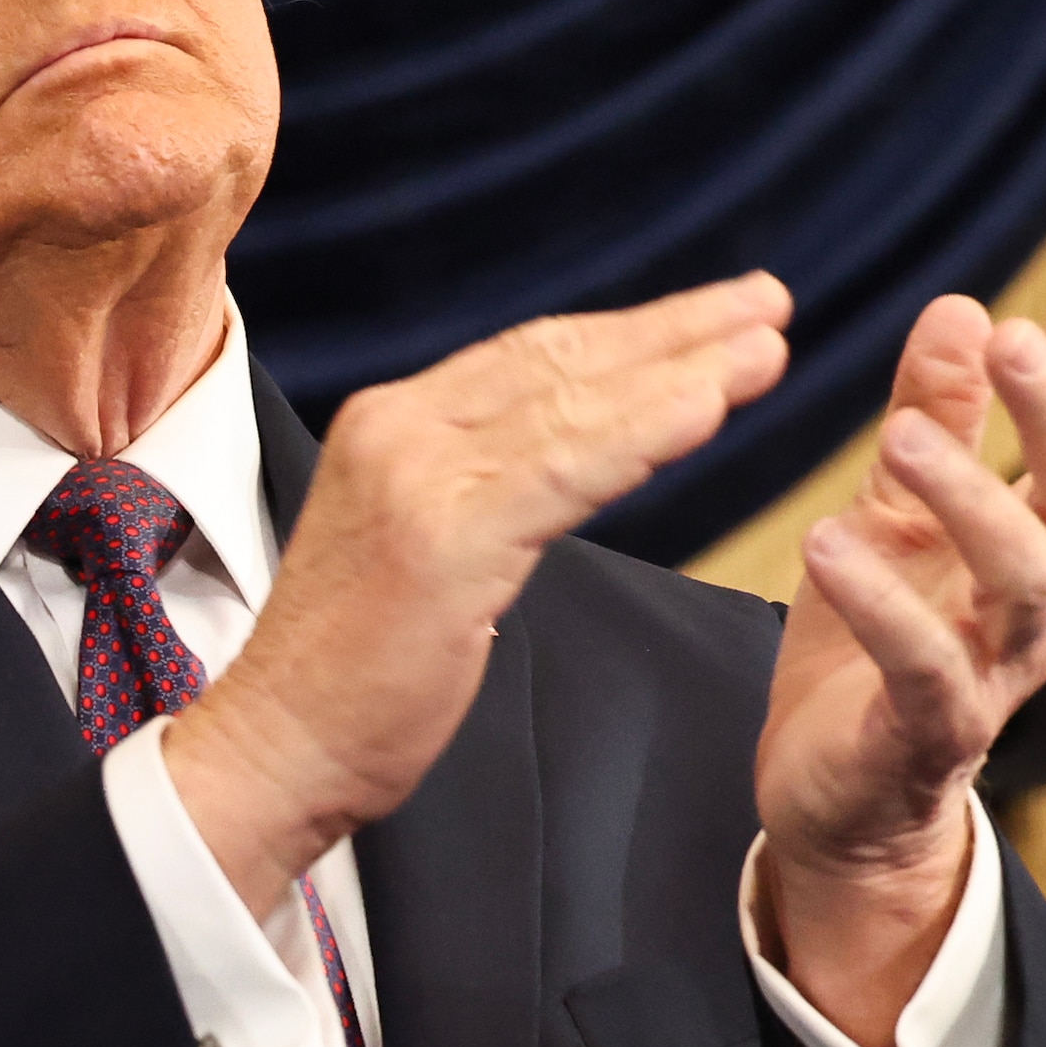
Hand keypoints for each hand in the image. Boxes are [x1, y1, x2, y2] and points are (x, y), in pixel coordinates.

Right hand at [172, 277, 794, 913]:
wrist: (277, 744)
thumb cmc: (352, 668)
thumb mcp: (416, 544)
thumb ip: (475, 485)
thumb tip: (560, 458)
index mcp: (387, 423)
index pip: (527, 355)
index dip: (630, 330)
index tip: (715, 316)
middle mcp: (395, 428)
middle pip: (558, 360)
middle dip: (675, 329)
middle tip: (768, 302)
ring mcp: (415, 478)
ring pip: (574, 407)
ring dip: (684, 371)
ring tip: (767, 346)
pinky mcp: (442, 538)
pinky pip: (566, 472)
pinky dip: (644, 433)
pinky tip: (709, 407)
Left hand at [756, 291, 1045, 1046]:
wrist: (834, 797)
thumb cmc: (873, 644)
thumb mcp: (896, 514)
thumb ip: (933, 419)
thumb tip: (964, 307)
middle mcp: (1042, 611)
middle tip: (1014, 340)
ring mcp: (994, 675)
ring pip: (1023, 579)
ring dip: (969, 497)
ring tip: (898, 435)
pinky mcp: (927, 733)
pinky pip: (923, 665)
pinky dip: (881, 601)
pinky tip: (827, 540)